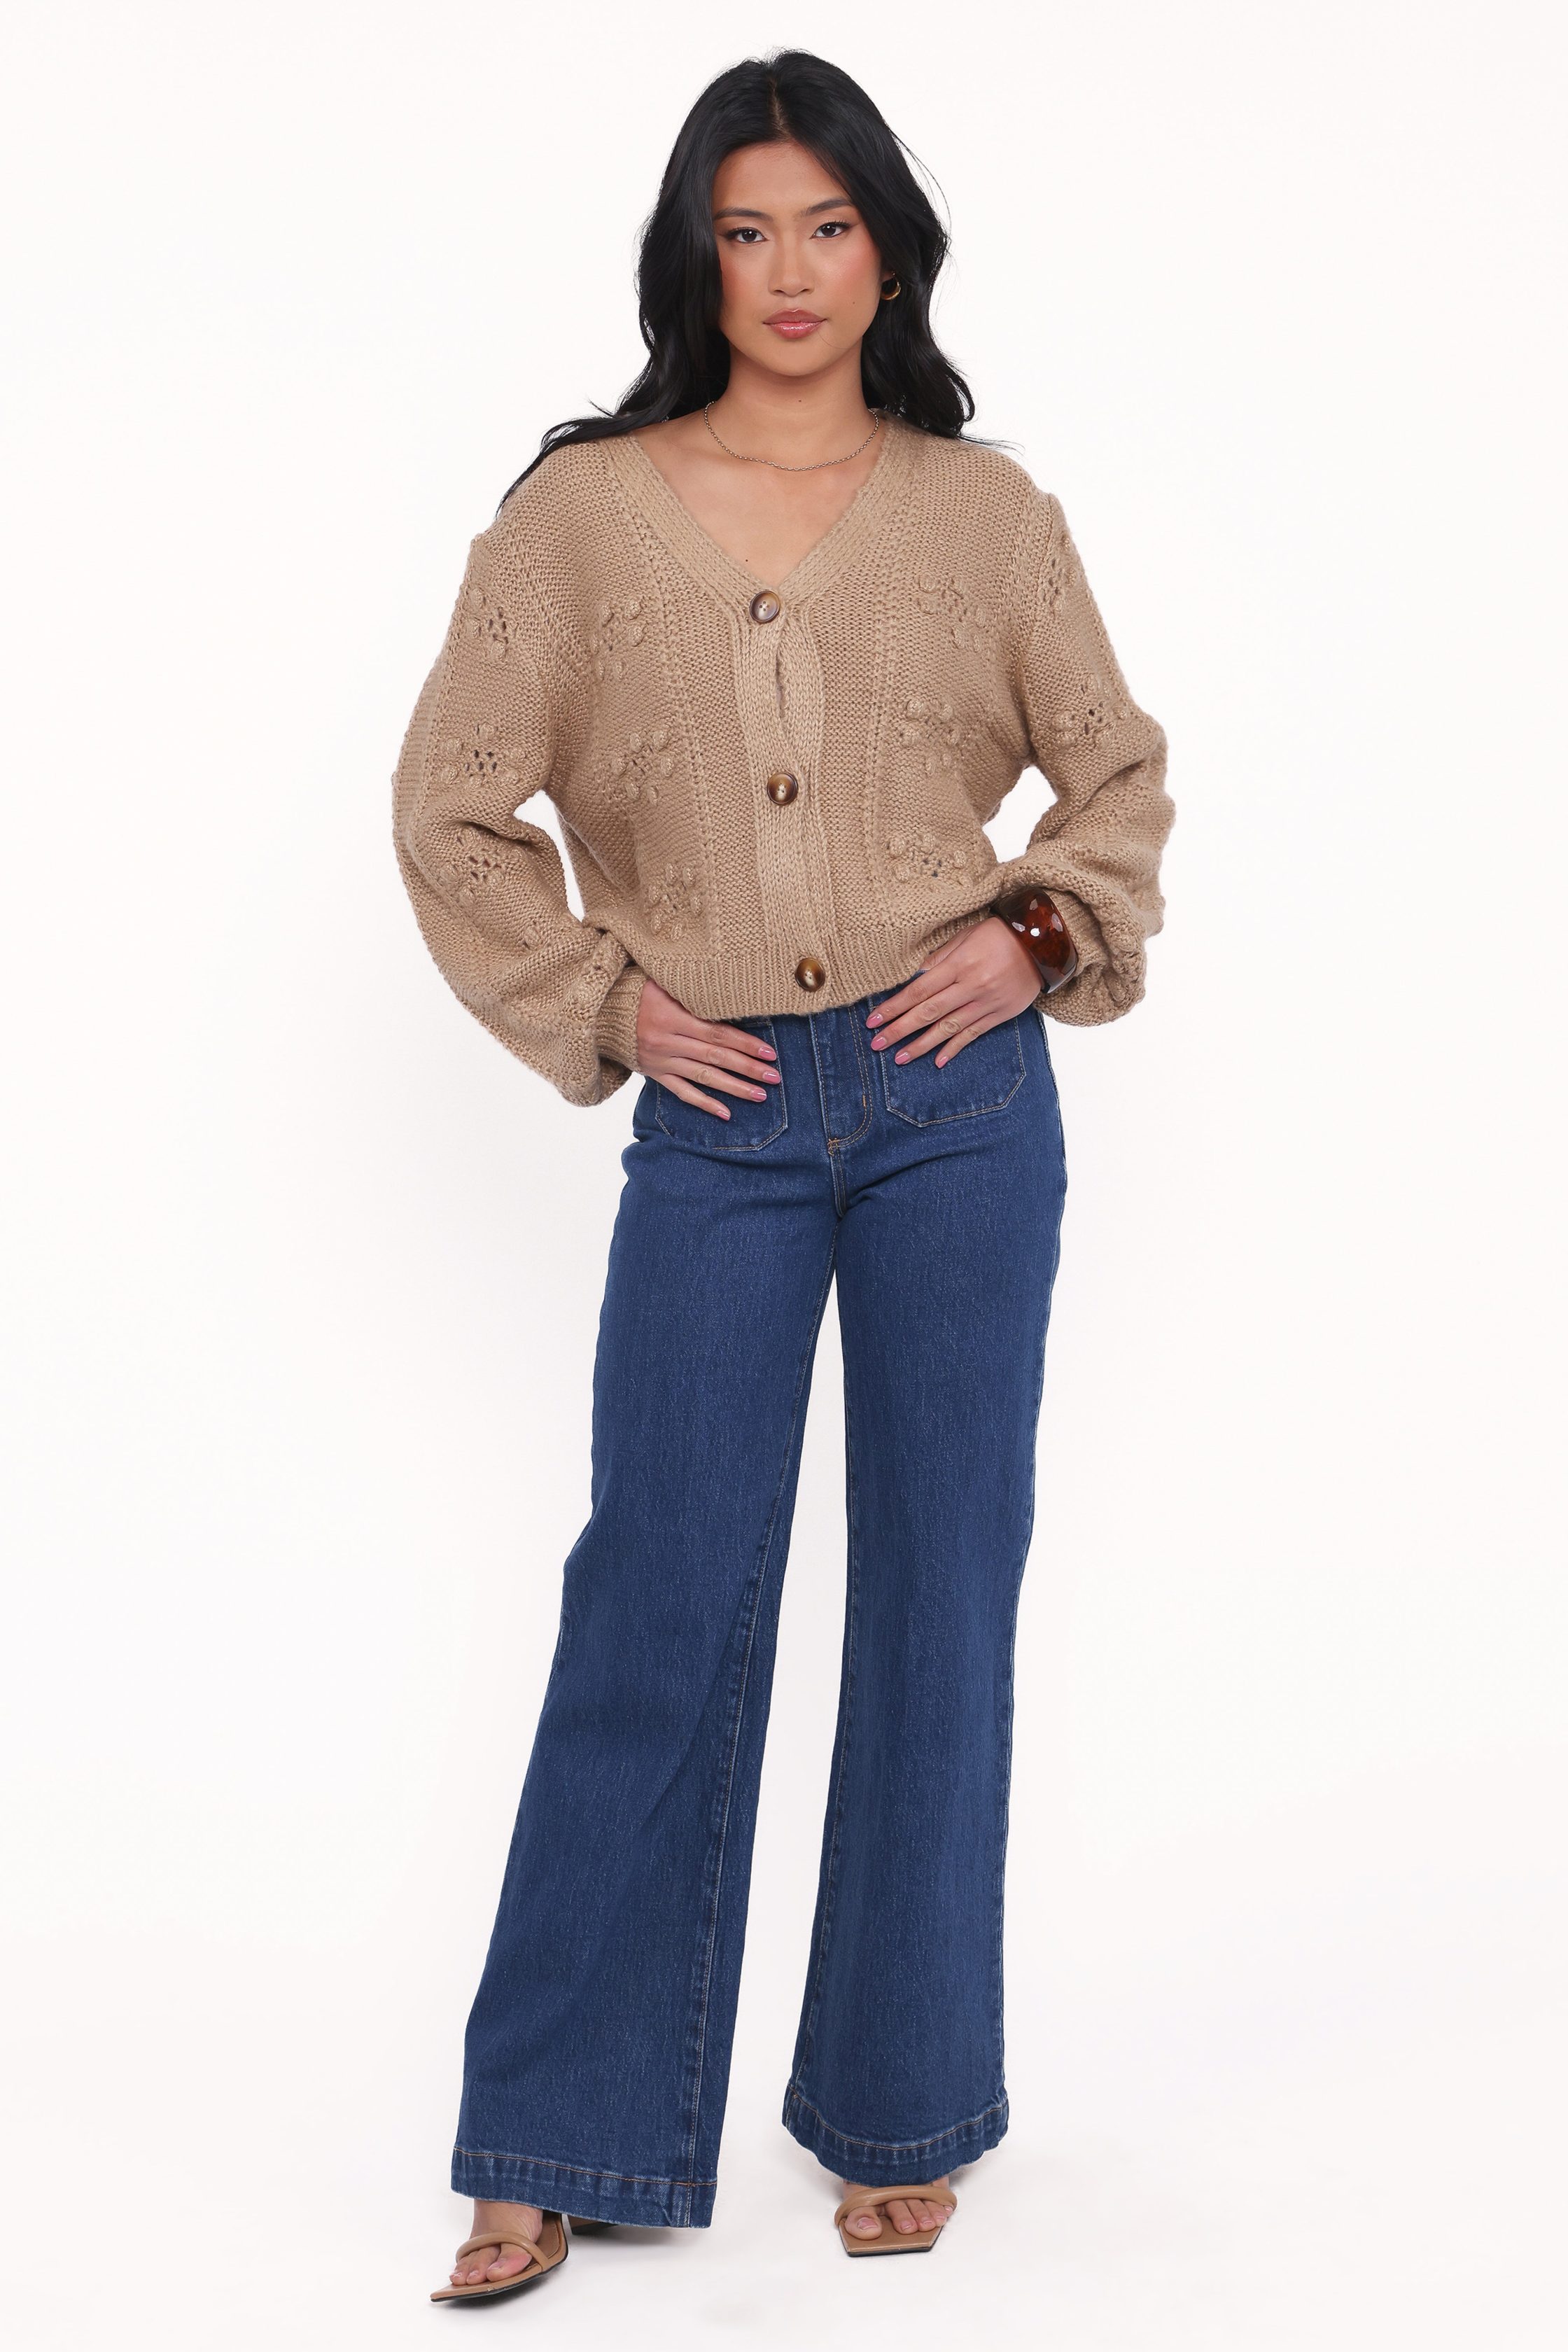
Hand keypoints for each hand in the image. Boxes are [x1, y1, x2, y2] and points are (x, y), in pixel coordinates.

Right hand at [635, 975, 781, 1119]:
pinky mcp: (655, 1073)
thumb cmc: (635, 991)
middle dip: (747, 1068)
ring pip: (703, 1077)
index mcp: (671, 1017)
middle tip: (773, 1077)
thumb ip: (691, 990)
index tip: (768, 1052)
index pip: (717, 1033)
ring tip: (760, 1095)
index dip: (744, 1043)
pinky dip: (704, 1103)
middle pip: (716, 1057)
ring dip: (733, 1087)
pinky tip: (725, 1113)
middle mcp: (668, 1042)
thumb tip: (727, 989)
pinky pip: (682, 1092)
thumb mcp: (661, 982)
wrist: (598, 1012)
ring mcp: (662, 1061)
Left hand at [866, 917, 1040, 1065]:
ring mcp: (986, 1003)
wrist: (1043, 944)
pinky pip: (973, 1035)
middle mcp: (971, 986)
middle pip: (928, 1012)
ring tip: (900, 1058)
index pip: (918, 990)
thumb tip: (914, 978)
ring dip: (921, 1045)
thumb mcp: (965, 937)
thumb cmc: (999, 935)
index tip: (873, 1019)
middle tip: (877, 1044)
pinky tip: (938, 1062)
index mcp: (959, 964)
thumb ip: (939, 958)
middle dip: (899, 1029)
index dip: (894, 1006)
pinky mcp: (1000, 1014)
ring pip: (948, 1028)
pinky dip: (954, 1049)